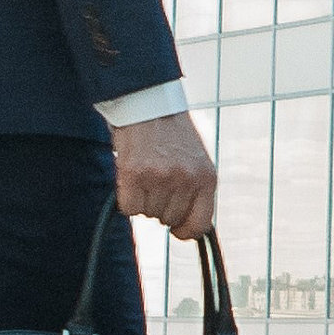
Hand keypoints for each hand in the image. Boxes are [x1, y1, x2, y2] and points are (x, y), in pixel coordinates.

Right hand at [113, 112, 217, 241]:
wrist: (149, 104)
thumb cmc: (172, 133)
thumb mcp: (197, 160)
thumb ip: (196, 190)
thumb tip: (191, 227)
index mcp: (207, 178)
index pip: (199, 225)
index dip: (185, 230)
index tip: (177, 229)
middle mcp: (186, 180)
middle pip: (169, 220)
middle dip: (160, 206)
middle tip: (156, 183)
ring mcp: (160, 178)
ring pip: (148, 214)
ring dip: (143, 200)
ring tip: (145, 174)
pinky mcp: (134, 175)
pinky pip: (129, 208)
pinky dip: (126, 198)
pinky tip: (131, 179)